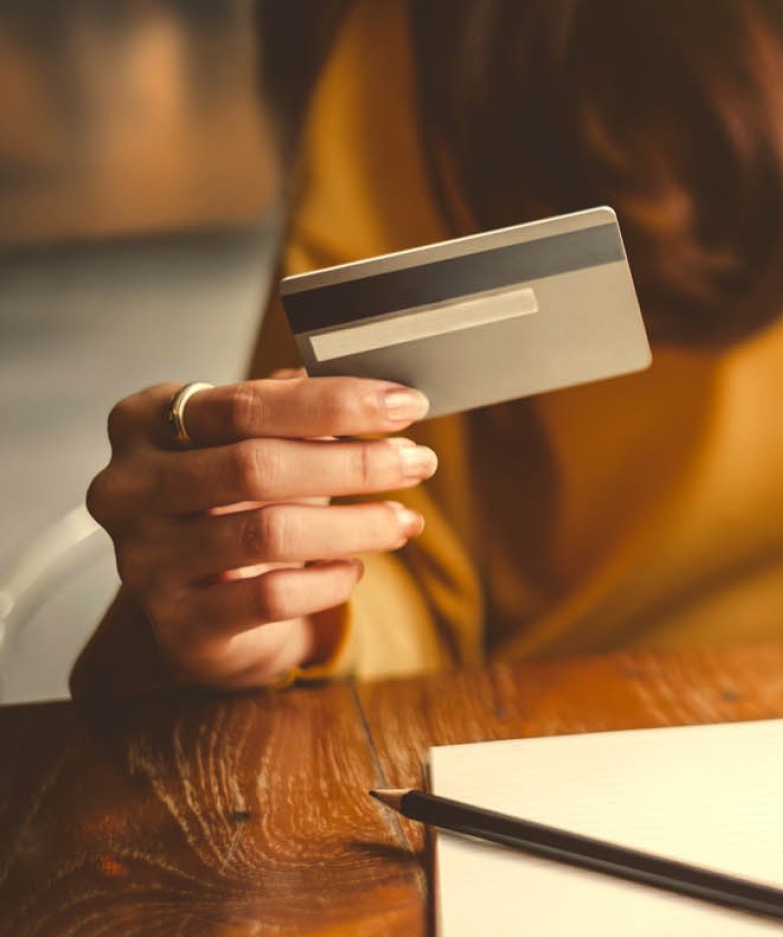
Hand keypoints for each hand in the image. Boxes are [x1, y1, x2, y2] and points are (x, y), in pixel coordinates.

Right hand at [85, 373, 436, 687]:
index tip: (406, 405)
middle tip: (417, 462)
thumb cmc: (237, 503)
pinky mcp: (179, 624)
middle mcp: (129, 489)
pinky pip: (271, 597)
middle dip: (353, 463)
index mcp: (146, 422)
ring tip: (404, 519)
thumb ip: (304, 413)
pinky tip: (354, 570)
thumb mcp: (259, 444)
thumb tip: (385, 395)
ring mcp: (145, 560)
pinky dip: (328, 581)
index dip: (335, 402)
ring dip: (355, 524)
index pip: (246, 404)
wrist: (203, 603)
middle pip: (254, 466)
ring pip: (267, 533)